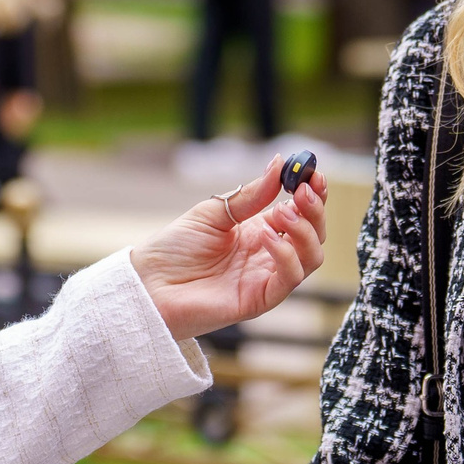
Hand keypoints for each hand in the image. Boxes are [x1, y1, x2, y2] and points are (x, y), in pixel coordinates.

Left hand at [128, 155, 326, 340]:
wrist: (148, 282)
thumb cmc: (175, 248)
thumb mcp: (214, 212)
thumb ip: (250, 195)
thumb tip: (279, 163)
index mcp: (261, 230)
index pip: (301, 212)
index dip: (313, 193)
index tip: (313, 173)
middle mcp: (269, 254)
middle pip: (314, 234)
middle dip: (315, 209)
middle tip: (302, 190)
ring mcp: (266, 277)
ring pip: (311, 258)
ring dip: (305, 231)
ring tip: (283, 210)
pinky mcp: (259, 299)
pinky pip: (289, 279)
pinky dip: (286, 255)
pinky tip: (267, 235)